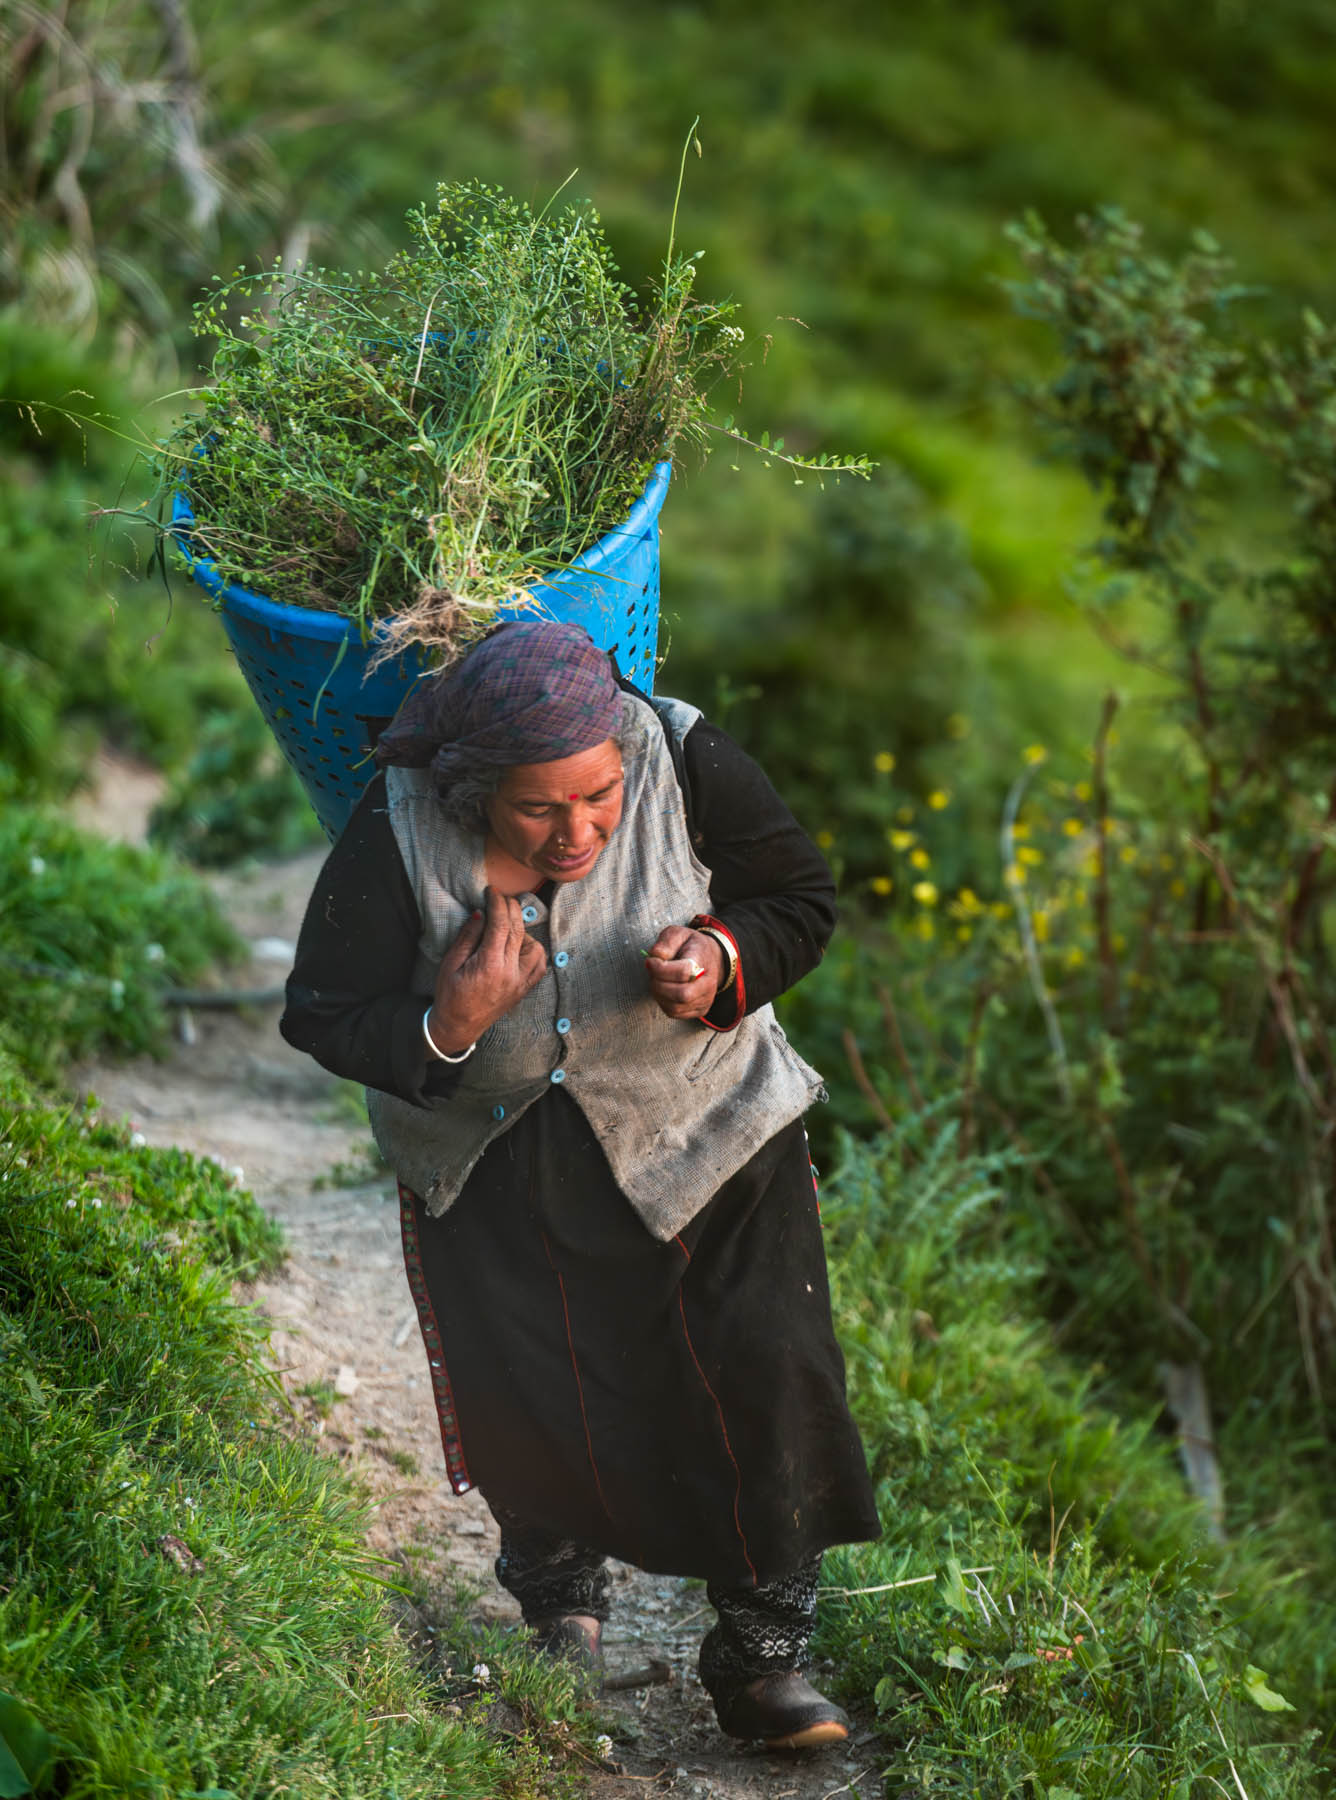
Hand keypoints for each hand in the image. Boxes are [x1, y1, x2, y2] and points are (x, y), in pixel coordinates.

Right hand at [427, 887, 547, 1051]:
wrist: (459, 1026)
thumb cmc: (450, 995)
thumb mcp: (450, 963)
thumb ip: (467, 937)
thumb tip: (481, 913)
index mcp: (489, 965)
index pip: (500, 924)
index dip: (497, 903)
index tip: (492, 891)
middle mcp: (510, 973)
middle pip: (518, 930)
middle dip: (511, 908)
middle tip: (500, 899)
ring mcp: (520, 982)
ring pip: (536, 947)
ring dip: (524, 932)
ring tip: (507, 930)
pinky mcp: (524, 989)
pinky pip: (540, 965)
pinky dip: (534, 951)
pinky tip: (520, 947)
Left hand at [644, 925, 723, 1020]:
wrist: (709, 958)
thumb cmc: (690, 946)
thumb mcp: (678, 933)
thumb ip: (666, 941)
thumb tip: (655, 956)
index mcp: (703, 961)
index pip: (683, 972)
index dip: (661, 968)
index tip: (650, 961)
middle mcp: (708, 983)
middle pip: (682, 994)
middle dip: (659, 984)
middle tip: (653, 973)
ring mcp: (705, 999)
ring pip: (675, 1007)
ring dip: (659, 994)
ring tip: (658, 980)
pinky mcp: (700, 1010)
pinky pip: (674, 1013)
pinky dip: (663, 1002)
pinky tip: (664, 989)